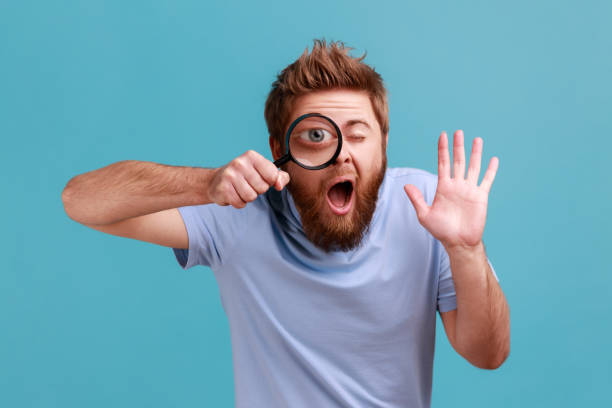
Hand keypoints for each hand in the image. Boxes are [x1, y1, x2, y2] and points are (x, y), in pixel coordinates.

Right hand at [208, 150, 289, 207]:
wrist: (216, 181)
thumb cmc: (244, 176)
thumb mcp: (263, 172)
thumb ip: (279, 177)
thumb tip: (279, 185)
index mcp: (252, 156)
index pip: (273, 175)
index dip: (269, 182)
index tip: (261, 178)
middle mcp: (240, 163)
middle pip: (263, 188)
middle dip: (257, 190)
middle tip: (247, 184)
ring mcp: (230, 175)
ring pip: (251, 197)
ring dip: (248, 197)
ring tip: (240, 189)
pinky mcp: (223, 189)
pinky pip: (240, 203)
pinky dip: (239, 203)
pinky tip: (233, 194)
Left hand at [404, 130, 498, 249]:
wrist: (458, 242)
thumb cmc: (441, 230)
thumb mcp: (425, 215)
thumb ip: (417, 199)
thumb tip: (406, 185)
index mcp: (443, 187)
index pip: (443, 163)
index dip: (443, 149)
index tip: (443, 135)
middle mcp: (457, 185)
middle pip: (458, 161)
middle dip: (458, 146)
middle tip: (459, 132)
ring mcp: (469, 190)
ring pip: (473, 167)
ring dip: (475, 153)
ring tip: (477, 139)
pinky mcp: (480, 197)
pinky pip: (486, 180)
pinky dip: (490, 170)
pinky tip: (493, 159)